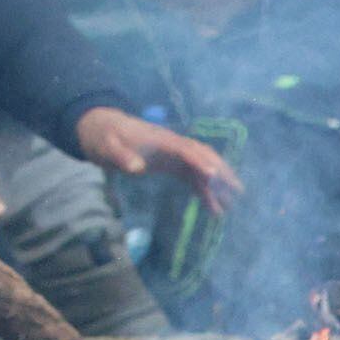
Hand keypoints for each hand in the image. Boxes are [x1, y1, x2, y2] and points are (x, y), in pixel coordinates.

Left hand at [76, 106, 243, 214]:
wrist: (102, 130)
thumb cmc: (104, 138)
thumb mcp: (107, 147)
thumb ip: (121, 156)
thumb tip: (137, 167)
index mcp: (162, 140)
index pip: (187, 150)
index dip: (200, 161)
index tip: (214, 175)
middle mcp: (174, 146)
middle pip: (204, 156)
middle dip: (221, 172)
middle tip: (237, 191)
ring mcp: (175, 155)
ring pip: (202, 169)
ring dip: (215, 187)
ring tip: (227, 208)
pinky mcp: (172, 165)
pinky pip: (193, 177)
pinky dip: (204, 191)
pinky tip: (212, 207)